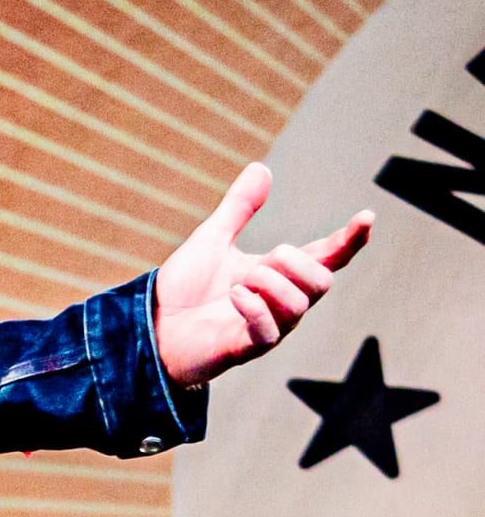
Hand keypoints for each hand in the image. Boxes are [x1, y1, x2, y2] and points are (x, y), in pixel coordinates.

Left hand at [154, 162, 372, 388]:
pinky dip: (254, 307)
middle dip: (294, 262)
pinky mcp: (247, 348)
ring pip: (300, 304)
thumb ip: (240, 208)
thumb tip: (262, 167)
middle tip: (258, 261)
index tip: (366, 217)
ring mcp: (268, 327)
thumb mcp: (212, 238)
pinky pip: (271, 331)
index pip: (327, 258)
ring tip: (237, 284)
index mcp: (278, 275)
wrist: (150, 326)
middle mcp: (280, 302)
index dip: (349, 240)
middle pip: (322, 281)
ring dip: (268, 283)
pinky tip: (235, 296)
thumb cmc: (184, 289)